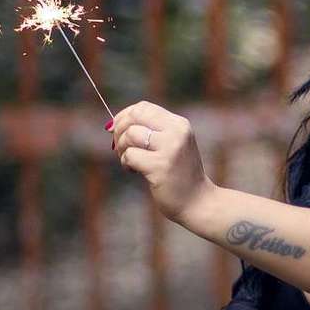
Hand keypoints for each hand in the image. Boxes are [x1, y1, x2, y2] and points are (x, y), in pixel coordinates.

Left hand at [108, 101, 213, 224]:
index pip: (144, 107)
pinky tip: (134, 171)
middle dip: (120, 130)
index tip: (118, 130)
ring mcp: (170, 149)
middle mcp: (176, 132)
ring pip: (130, 135)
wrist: (198, 201)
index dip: (125, 116)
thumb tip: (111, 125)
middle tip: (119, 147)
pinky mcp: (160, 166)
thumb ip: (150, 132)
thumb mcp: (171, 145)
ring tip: (128, 161)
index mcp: (179, 124)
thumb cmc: (178, 174)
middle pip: (135, 116)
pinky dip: (126, 163)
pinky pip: (130, 155)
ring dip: (122, 149)